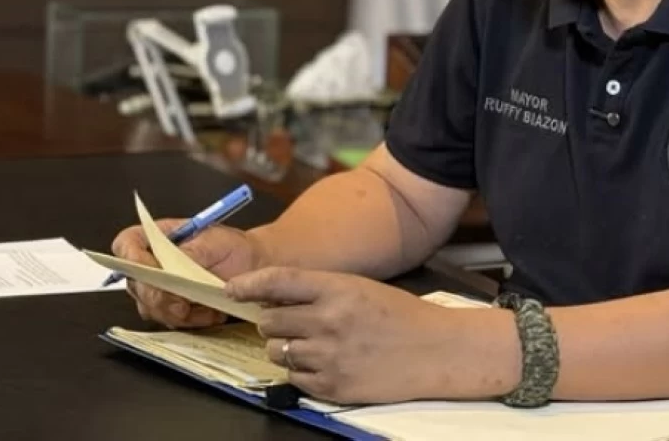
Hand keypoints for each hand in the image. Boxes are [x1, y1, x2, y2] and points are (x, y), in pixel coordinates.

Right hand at [111, 220, 266, 328]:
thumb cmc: (235, 248)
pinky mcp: (172, 308)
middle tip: (181, 304)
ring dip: (175, 312)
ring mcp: (160, 288)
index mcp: (159, 237)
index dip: (130, 257)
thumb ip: (189, 254)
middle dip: (157, 297)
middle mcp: (153, 263)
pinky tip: (211, 314)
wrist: (255, 267)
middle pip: (135, 282)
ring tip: (207, 309)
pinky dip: (190, 321)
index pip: (127, 243)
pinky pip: (169, 320)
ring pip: (149, 307)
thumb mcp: (215, 242)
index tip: (150, 270)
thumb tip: (168, 267)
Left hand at [226, 267, 486, 404]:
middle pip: (270, 320)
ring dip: (285, 346)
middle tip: (291, 321)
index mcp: (339, 289)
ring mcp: (328, 357)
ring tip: (312, 344)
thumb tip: (274, 297)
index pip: (279, 281)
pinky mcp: (331, 387)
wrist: (436, 351)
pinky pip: (292, 378)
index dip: (249, 283)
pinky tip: (325, 363)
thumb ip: (320, 291)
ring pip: (275, 351)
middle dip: (273, 320)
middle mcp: (329, 321)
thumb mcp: (361, 289)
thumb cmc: (400, 315)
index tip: (231, 289)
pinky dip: (301, 371)